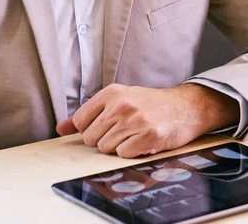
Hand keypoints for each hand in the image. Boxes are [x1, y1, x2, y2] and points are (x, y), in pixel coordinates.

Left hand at [55, 83, 239, 157]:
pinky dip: (132, 152)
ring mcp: (135, 121)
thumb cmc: (151, 103)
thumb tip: (61, 129)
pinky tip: (143, 141)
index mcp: (112, 92)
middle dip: (105, 139)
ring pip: (106, 148)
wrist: (186, 106)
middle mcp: (122, 105)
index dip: (92, 128)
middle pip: (91, 138)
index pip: (81, 121)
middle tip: (124, 130)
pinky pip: (123, 155)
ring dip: (120, 146)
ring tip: (135, 134)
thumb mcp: (120, 99)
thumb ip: (89, 113)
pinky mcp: (148, 136)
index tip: (106, 125)